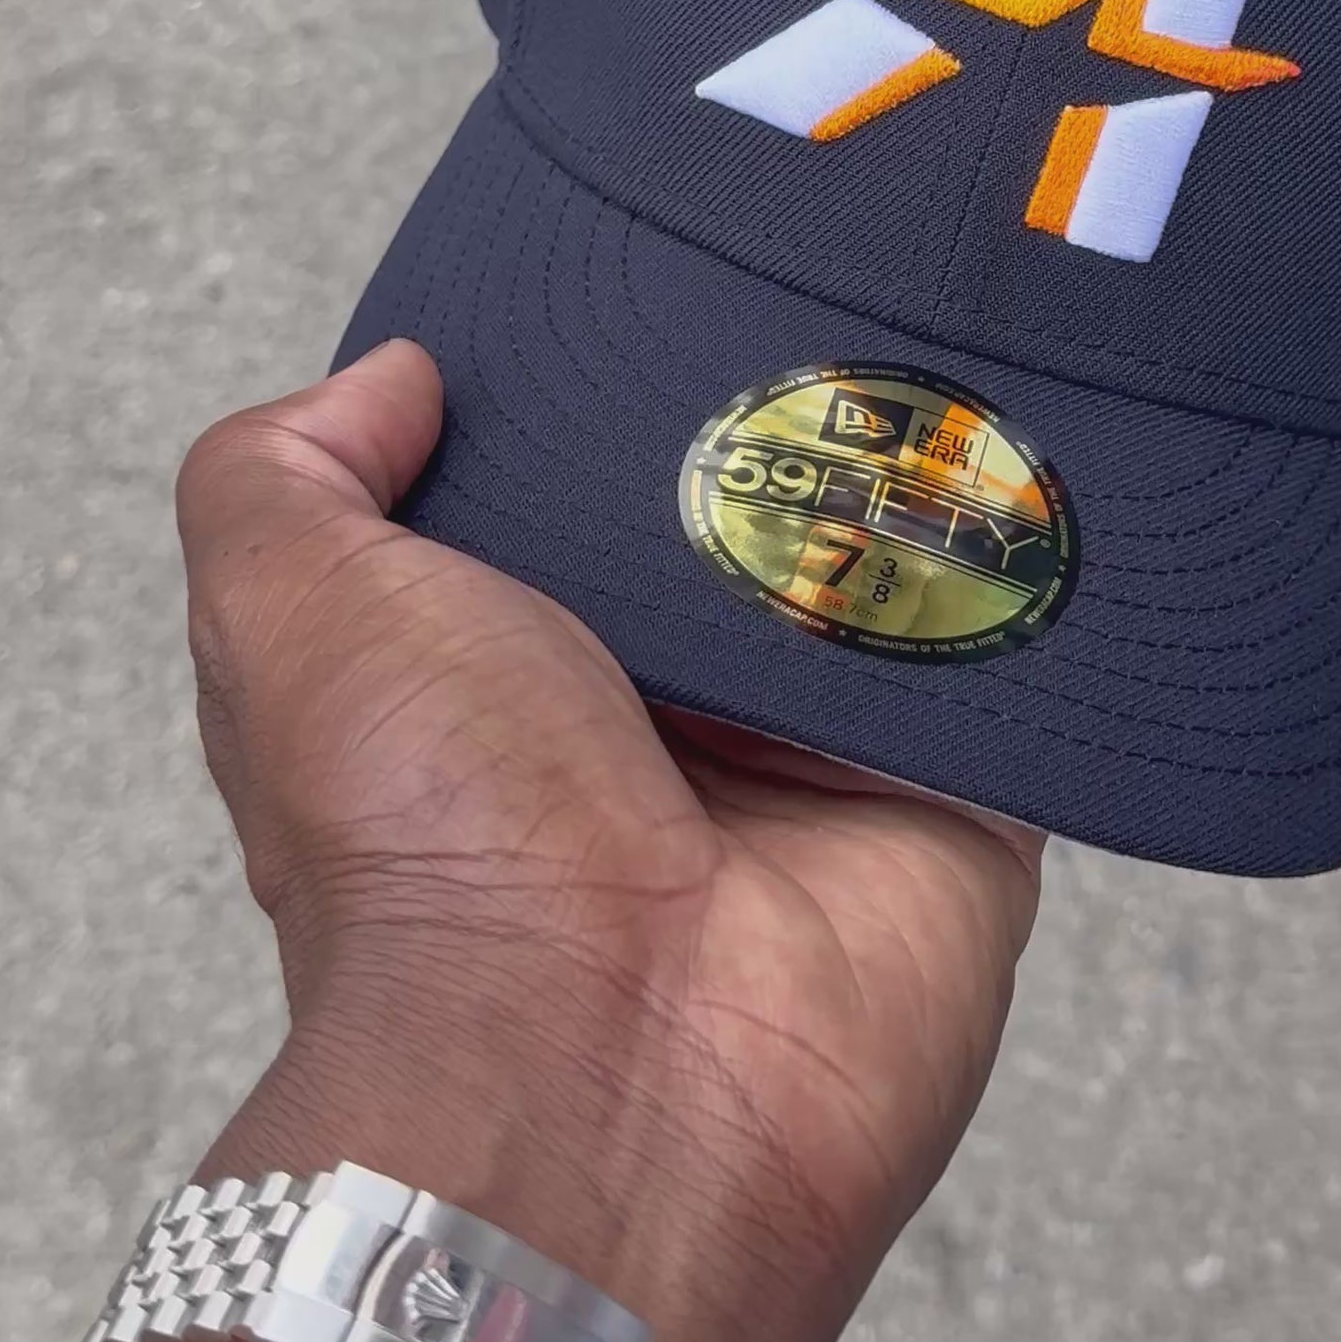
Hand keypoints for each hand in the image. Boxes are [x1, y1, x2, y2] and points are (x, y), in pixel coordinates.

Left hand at [179, 340, 1042, 1341]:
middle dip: (785, 403)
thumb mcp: (289, 613)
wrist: (609, 1070)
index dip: (601, 381)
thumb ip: (288, 472)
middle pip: (756, 502)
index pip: (577, 482)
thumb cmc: (429, 843)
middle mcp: (670, 713)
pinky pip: (1026, 658)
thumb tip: (394, 378)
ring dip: (925, 470)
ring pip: (901, 558)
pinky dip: (1044, 574)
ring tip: (955, 325)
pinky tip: (1051, 455)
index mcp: (512, 665)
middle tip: (833, 275)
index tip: (653, 271)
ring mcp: (826, 762)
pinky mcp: (962, 806)